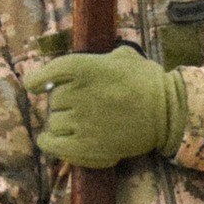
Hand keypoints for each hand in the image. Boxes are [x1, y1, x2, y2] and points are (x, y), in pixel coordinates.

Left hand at [24, 46, 186, 168]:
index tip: (35, 85)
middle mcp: (78, 94)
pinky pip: (53, 145)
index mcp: (84, 68)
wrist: (169, 113)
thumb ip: (99, 57)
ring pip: (54, 122)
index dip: (38, 81)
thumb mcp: (124, 57)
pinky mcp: (86, 146)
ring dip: (61, 123)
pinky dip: (49, 143)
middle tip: (80, 106)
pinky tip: (51, 141)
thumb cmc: (148, 83)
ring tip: (76, 124)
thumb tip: (86, 61)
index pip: (48, 74)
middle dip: (64, 103)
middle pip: (54, 100)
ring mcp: (81, 122)